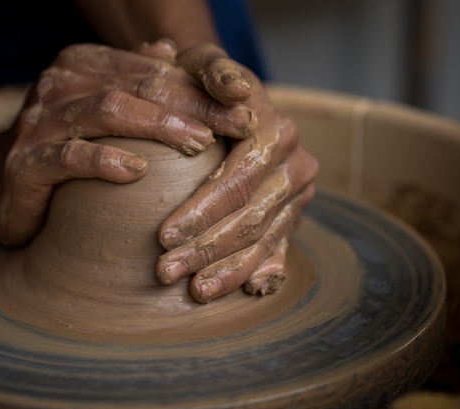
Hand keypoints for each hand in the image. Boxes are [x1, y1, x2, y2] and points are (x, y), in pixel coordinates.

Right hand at [0, 40, 256, 246]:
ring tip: (200, 145)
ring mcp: (39, 121)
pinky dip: (104, 161)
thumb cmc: (61, 148)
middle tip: (238, 127)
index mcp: (82, 65)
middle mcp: (59, 83)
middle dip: (194, 105)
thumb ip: (133, 81)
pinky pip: (69, 157)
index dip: (203, 88)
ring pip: (107, 112)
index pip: (152, 70)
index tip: (246, 110)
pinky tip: (136, 172)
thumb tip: (170, 52)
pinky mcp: (25, 162)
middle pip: (137, 86)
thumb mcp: (99, 110)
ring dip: (159, 126)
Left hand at [156, 43, 318, 302]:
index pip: (235, 178)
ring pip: (262, 238)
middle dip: (206, 248)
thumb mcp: (200, 65)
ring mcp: (297, 192)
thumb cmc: (203, 85)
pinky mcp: (294, 214)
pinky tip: (246, 291)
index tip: (162, 235)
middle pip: (249, 216)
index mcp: (272, 129)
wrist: (232, 101)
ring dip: (227, 269)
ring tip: (193, 290)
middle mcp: (293, 162)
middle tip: (164, 271)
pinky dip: (261, 271)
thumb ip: (211, 71)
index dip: (201, 211)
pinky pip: (280, 248)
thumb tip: (227, 85)